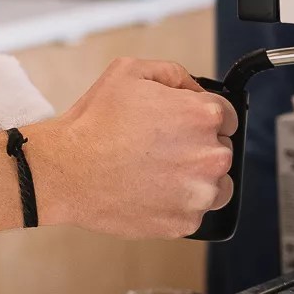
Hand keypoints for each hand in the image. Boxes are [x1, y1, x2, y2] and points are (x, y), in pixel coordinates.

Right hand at [29, 58, 236, 238]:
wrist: (67, 169)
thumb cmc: (94, 123)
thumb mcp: (128, 71)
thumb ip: (172, 73)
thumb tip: (194, 88)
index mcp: (202, 116)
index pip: (227, 117)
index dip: (200, 118)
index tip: (182, 126)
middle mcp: (210, 156)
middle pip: (220, 151)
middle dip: (195, 148)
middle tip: (159, 148)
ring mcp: (200, 193)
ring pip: (214, 186)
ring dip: (193, 179)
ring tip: (156, 173)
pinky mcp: (185, 222)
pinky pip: (193, 212)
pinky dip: (175, 204)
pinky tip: (148, 191)